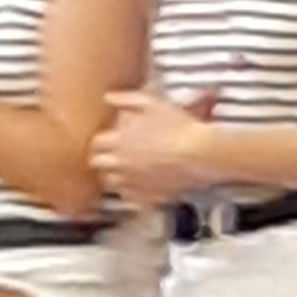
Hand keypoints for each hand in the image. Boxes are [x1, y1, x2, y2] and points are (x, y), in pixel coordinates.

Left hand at [92, 91, 219, 202]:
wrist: (200, 154)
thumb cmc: (178, 127)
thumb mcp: (151, 103)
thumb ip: (125, 99)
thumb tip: (108, 98)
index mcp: (117, 141)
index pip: (95, 144)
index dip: (101, 141)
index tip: (108, 139)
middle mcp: (119, 164)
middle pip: (97, 165)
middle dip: (103, 159)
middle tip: (113, 155)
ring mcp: (132, 183)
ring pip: (111, 184)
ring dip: (114, 176)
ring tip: (125, 170)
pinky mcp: (146, 197)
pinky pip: (130, 199)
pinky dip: (131, 193)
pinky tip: (140, 185)